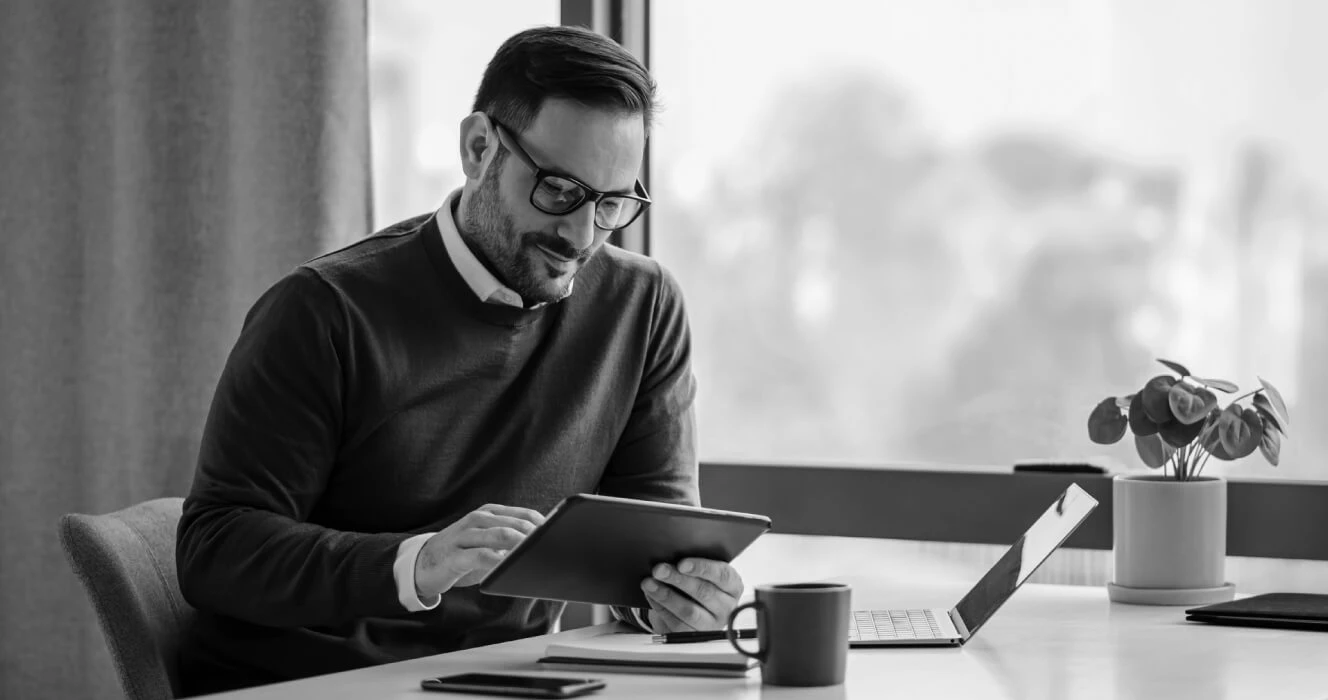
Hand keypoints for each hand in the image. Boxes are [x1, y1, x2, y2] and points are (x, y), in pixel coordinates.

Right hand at [414, 504, 544, 598]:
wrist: (422, 564)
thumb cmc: (462, 553)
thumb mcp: (486, 542)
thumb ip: (510, 542)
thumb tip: (542, 550)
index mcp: (490, 513)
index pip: (525, 514)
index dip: (544, 526)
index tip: (560, 538)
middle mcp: (478, 519)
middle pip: (515, 525)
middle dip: (535, 538)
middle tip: (553, 550)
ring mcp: (465, 535)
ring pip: (499, 536)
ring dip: (520, 547)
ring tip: (536, 558)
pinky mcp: (454, 555)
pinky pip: (480, 556)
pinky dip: (497, 562)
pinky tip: (508, 569)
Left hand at [640, 558, 743, 632]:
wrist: (694, 611)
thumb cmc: (700, 585)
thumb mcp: (704, 573)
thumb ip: (694, 565)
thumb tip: (672, 556)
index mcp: (733, 586)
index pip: (721, 575)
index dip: (702, 568)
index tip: (682, 563)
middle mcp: (726, 607)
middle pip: (704, 592)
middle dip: (678, 579)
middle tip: (659, 569)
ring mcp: (711, 625)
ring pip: (689, 611)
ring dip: (666, 595)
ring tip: (649, 583)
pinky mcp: (694, 636)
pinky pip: (676, 623)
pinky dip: (661, 607)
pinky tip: (652, 595)